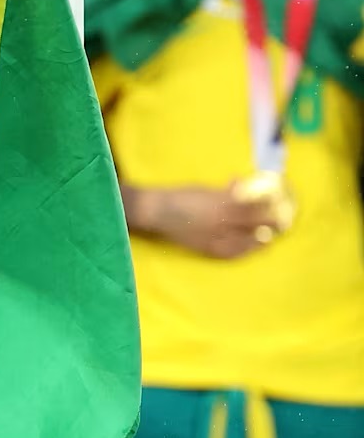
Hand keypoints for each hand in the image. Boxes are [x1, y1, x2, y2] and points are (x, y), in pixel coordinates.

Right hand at [126, 184, 276, 259]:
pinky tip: (250, 248)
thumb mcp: (204, 188)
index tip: (280, 202)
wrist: (155, 211)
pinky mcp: (207, 247)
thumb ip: (226, 191)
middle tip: (282, 221)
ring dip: (260, 238)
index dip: (269, 205)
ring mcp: (216, 237)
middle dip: (270, 222)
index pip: (254, 205)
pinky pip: (231, 252)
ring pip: (246, 240)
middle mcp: (222, 221)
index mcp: (222, 203)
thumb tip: (243, 185)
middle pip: (254, 223)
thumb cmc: (180, 195)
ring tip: (269, 236)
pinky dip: (244, 250)